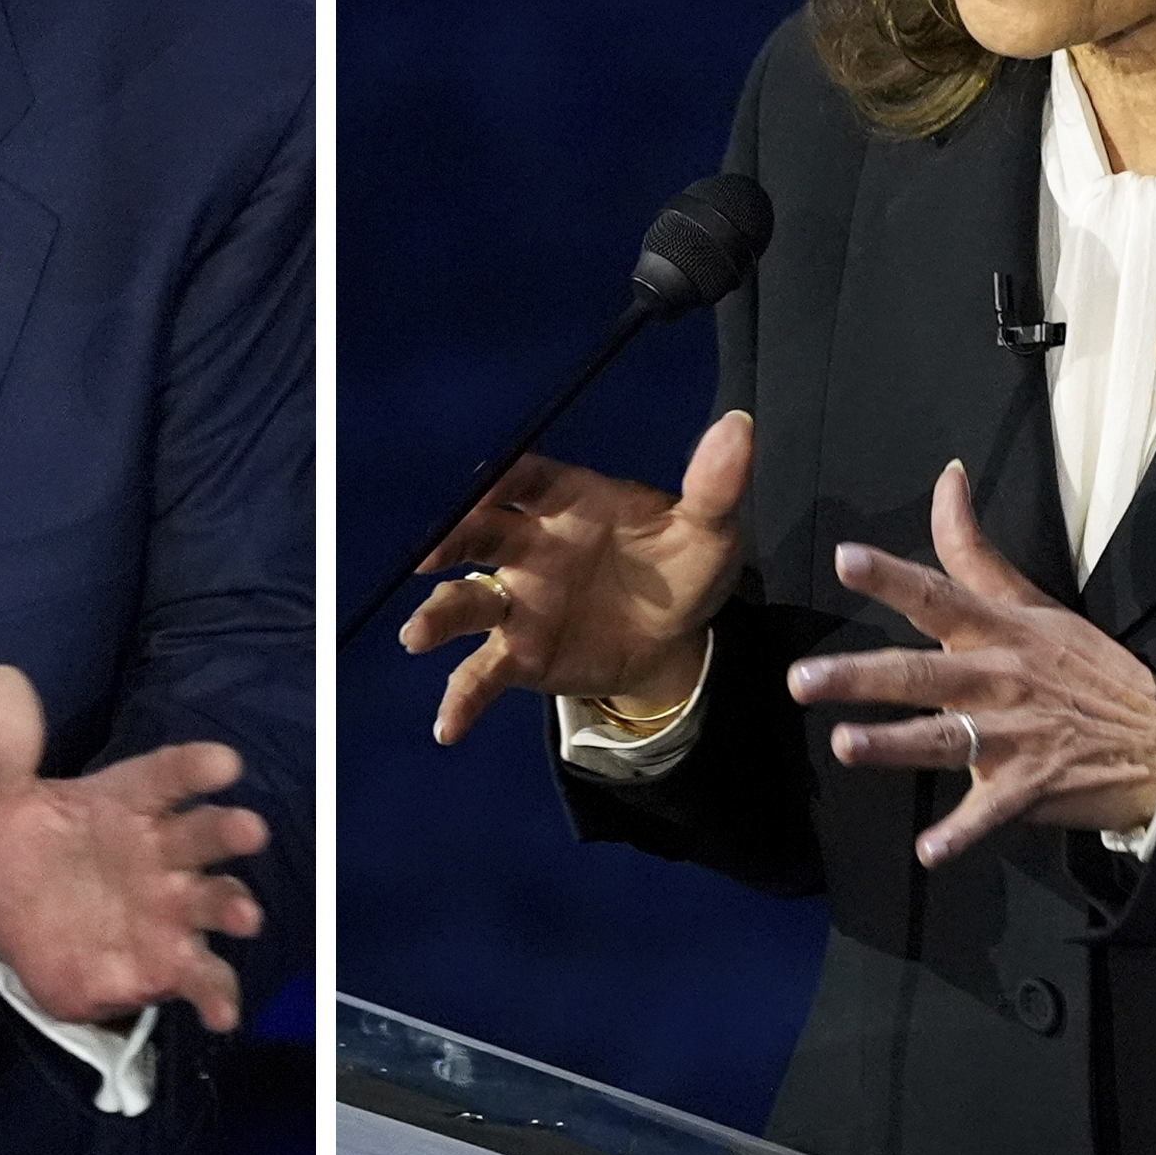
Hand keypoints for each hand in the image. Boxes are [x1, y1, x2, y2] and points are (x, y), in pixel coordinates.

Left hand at [0, 664, 267, 1032]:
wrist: (10, 927)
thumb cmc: (20, 850)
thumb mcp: (0, 799)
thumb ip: (9, 745)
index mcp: (125, 802)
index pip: (163, 776)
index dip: (193, 768)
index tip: (223, 762)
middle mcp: (157, 852)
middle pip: (199, 837)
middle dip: (226, 833)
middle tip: (249, 830)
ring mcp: (164, 910)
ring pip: (211, 902)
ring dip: (232, 906)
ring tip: (244, 916)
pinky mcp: (161, 963)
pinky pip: (200, 977)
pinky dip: (217, 995)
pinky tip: (222, 1014)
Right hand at [401, 409, 752, 745]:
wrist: (678, 637)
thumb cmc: (681, 567)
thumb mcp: (709, 530)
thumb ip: (715, 485)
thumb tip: (740, 425)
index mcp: (569, 502)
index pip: (528, 479)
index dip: (506, 479)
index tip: (489, 484)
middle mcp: (531, 546)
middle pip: (481, 535)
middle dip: (452, 540)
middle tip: (429, 554)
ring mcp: (520, 602)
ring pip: (467, 602)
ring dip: (439, 616)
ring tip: (416, 637)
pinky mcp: (520, 654)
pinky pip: (483, 674)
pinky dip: (462, 699)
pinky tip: (448, 728)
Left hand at [788, 462, 1155, 867]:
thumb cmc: (1085, 665)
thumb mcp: (1032, 600)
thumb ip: (973, 547)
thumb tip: (946, 476)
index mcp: (997, 631)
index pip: (936, 595)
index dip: (891, 577)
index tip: (845, 560)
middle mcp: (997, 679)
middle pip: (920, 674)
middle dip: (859, 678)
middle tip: (800, 682)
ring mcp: (1012, 736)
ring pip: (942, 739)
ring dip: (893, 746)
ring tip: (844, 747)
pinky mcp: (1027, 789)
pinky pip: (988, 813)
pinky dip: (961, 835)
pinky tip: (928, 853)